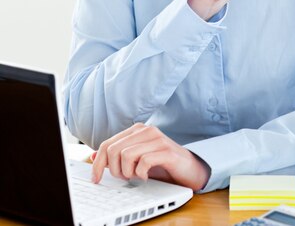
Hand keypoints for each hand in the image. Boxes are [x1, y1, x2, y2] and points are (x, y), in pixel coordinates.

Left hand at [91, 123, 210, 190]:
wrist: (189, 168)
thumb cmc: (161, 164)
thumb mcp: (136, 160)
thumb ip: (116, 156)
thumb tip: (92, 156)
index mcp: (136, 130)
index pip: (107, 144)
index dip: (98, 163)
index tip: (96, 179)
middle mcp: (146, 130)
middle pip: (113, 150)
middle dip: (114, 170)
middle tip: (125, 178)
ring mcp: (157, 139)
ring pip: (126, 156)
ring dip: (128, 173)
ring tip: (137, 176)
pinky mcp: (166, 151)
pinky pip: (143, 162)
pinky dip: (141, 174)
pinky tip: (147, 176)